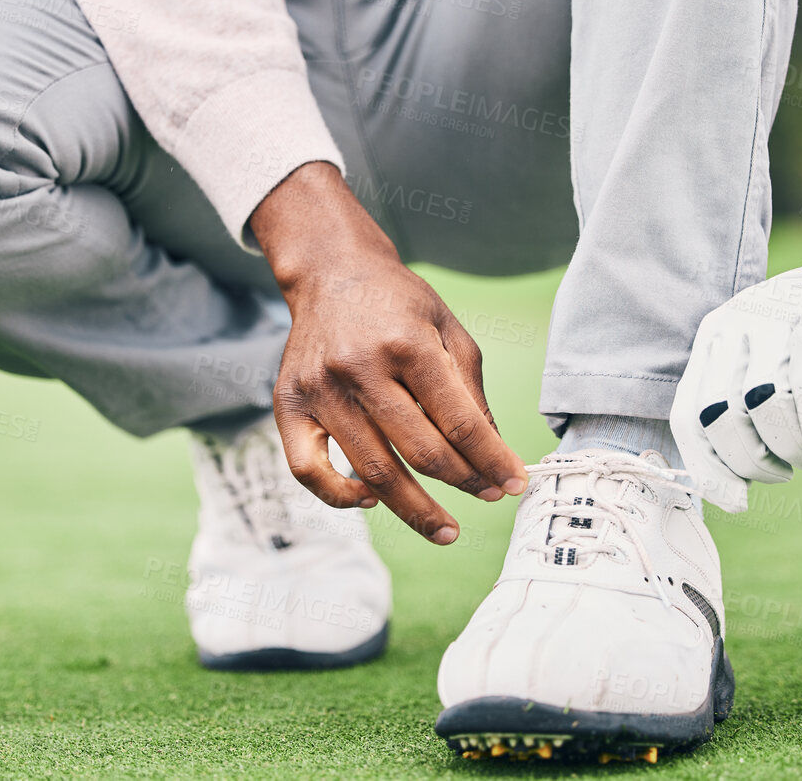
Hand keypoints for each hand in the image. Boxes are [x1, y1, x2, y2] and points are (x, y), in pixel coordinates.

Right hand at [250, 163, 528, 543]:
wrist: (332, 272)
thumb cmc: (397, 303)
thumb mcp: (448, 330)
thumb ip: (471, 392)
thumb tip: (492, 455)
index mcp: (407, 344)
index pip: (459, 421)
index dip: (491, 460)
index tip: (512, 483)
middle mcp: (359, 367)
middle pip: (419, 451)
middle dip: (463, 483)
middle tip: (488, 499)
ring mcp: (319, 389)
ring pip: (371, 470)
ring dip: (414, 509)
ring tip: (443, 528)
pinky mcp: (288, 404)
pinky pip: (307, 470)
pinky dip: (339, 496)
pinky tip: (371, 501)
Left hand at [670, 217, 801, 512]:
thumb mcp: (777, 384)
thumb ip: (749, 426)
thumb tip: (726, 496)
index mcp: (715, 341)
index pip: (687, 415)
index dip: (707, 468)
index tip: (736, 503)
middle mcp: (736, 325)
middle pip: (717, 414)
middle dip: (749, 462)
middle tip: (782, 473)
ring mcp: (777, 316)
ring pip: (760, 402)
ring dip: (788, 448)